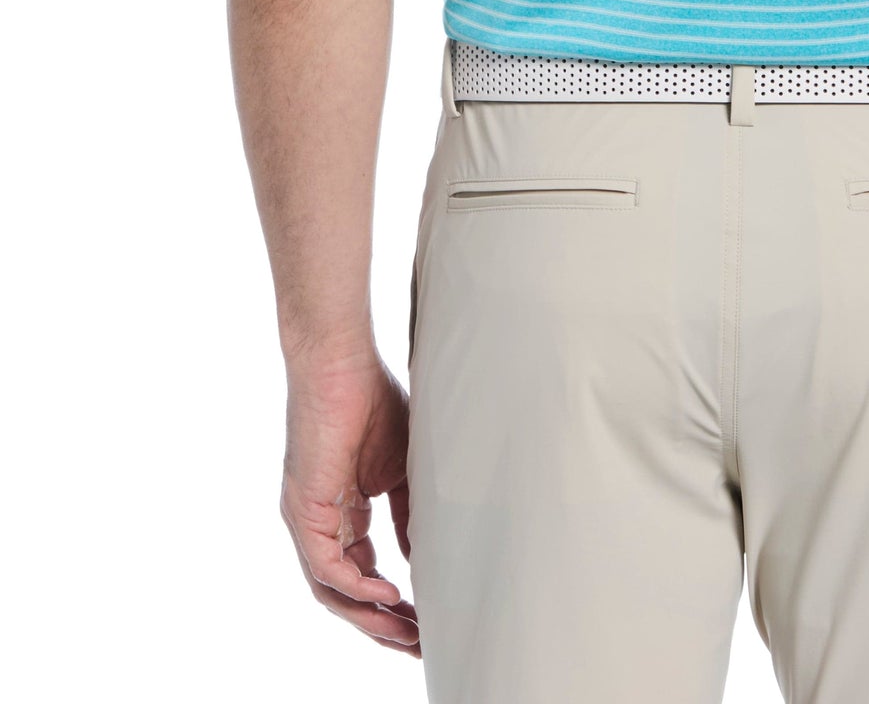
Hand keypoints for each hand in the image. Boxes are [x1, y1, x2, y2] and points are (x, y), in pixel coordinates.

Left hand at [280, 351, 419, 655]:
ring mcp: (308, 520)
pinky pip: (327, 566)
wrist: (341, 362)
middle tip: (418, 644)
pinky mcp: (304, 509)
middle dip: (383, 626)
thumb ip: (406, 514)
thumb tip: (419, 558)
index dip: (392, 604)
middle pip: (345, 594)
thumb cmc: (371, 399)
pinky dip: (358, 586)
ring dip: (370, 618)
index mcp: (341, 512)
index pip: (362, 574)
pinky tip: (390, 594)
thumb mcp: (400, 467)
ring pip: (332, 591)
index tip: (425, 622)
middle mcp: (319, 523)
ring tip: (408, 632)